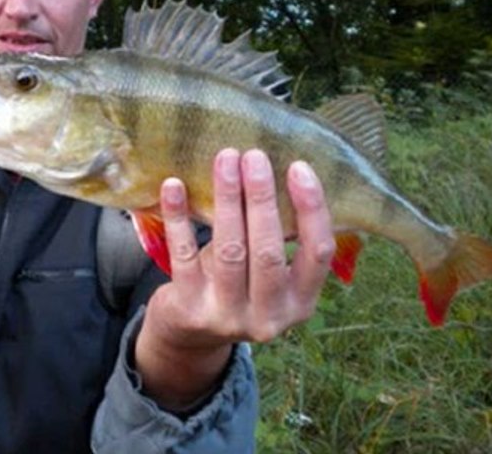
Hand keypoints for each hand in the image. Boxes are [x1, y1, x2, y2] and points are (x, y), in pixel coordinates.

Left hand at [134, 149, 333, 408]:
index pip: (318, 253)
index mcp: (300, 303)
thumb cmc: (237, 285)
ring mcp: (227, 316)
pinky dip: (179, 218)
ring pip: (230, 250)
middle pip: (269, 250)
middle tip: (254, 156)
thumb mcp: (266, 272)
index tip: (299, 167)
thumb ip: (277, 237)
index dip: (312, 208)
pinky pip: (183, 255)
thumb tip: (278, 167)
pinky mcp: (189, 309)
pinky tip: (173, 185)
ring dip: (227, 199)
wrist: (189, 335)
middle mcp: (269, 316)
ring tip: (224, 160)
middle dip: (262, 198)